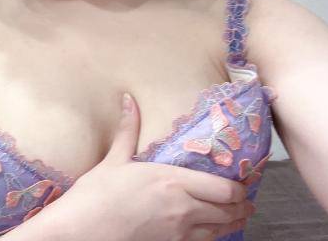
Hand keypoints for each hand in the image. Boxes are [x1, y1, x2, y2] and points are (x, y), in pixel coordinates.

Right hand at [47, 92, 255, 240]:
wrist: (81, 232)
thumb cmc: (95, 196)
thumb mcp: (114, 160)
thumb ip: (128, 130)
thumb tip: (128, 100)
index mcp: (173, 182)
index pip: (225, 189)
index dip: (241, 187)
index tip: (245, 180)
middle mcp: (183, 208)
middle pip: (229, 211)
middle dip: (242, 205)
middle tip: (246, 199)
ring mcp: (178, 233)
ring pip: (221, 230)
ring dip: (234, 221)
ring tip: (238, 214)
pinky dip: (215, 236)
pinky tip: (213, 231)